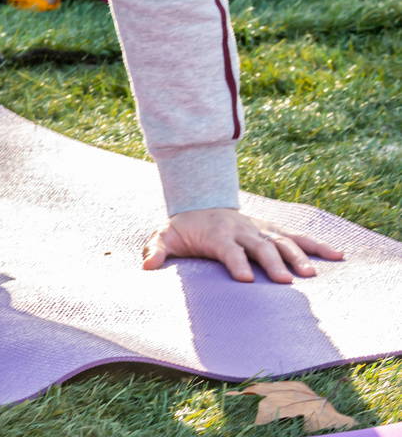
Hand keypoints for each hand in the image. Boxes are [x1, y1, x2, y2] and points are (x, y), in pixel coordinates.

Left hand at [143, 207, 344, 282]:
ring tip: (311, 275)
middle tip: (285, 281)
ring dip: (298, 256)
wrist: (201, 204)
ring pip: (282, 241)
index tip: (246, 279)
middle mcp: (242, 230)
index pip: (228, 249)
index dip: (236, 262)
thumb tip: (147, 265)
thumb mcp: (165, 236)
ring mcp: (260, 229)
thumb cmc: (184, 228)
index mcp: (217, 234)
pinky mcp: (272, 231)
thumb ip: (157, 250)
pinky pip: (297, 237)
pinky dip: (317, 246)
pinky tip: (337, 256)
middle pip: (260, 246)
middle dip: (272, 262)